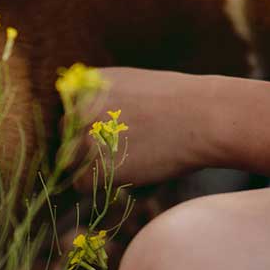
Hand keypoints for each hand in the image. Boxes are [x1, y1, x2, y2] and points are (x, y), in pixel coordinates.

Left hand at [78, 67, 212, 187]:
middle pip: (66, 137)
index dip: (88, 128)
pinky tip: (128, 175)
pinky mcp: (97, 165)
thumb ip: (103, 98)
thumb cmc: (178, 101)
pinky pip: (81, 185)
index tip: (112, 133)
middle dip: (88, 147)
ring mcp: (85, 135)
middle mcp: (78, 107)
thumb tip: (83, 120)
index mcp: (84, 83)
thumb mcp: (131, 83)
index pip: (69, 113)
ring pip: (70, 162)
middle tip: (122, 151)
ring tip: (128, 162)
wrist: (203, 116)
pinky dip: (100, 187)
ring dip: (93, 167)